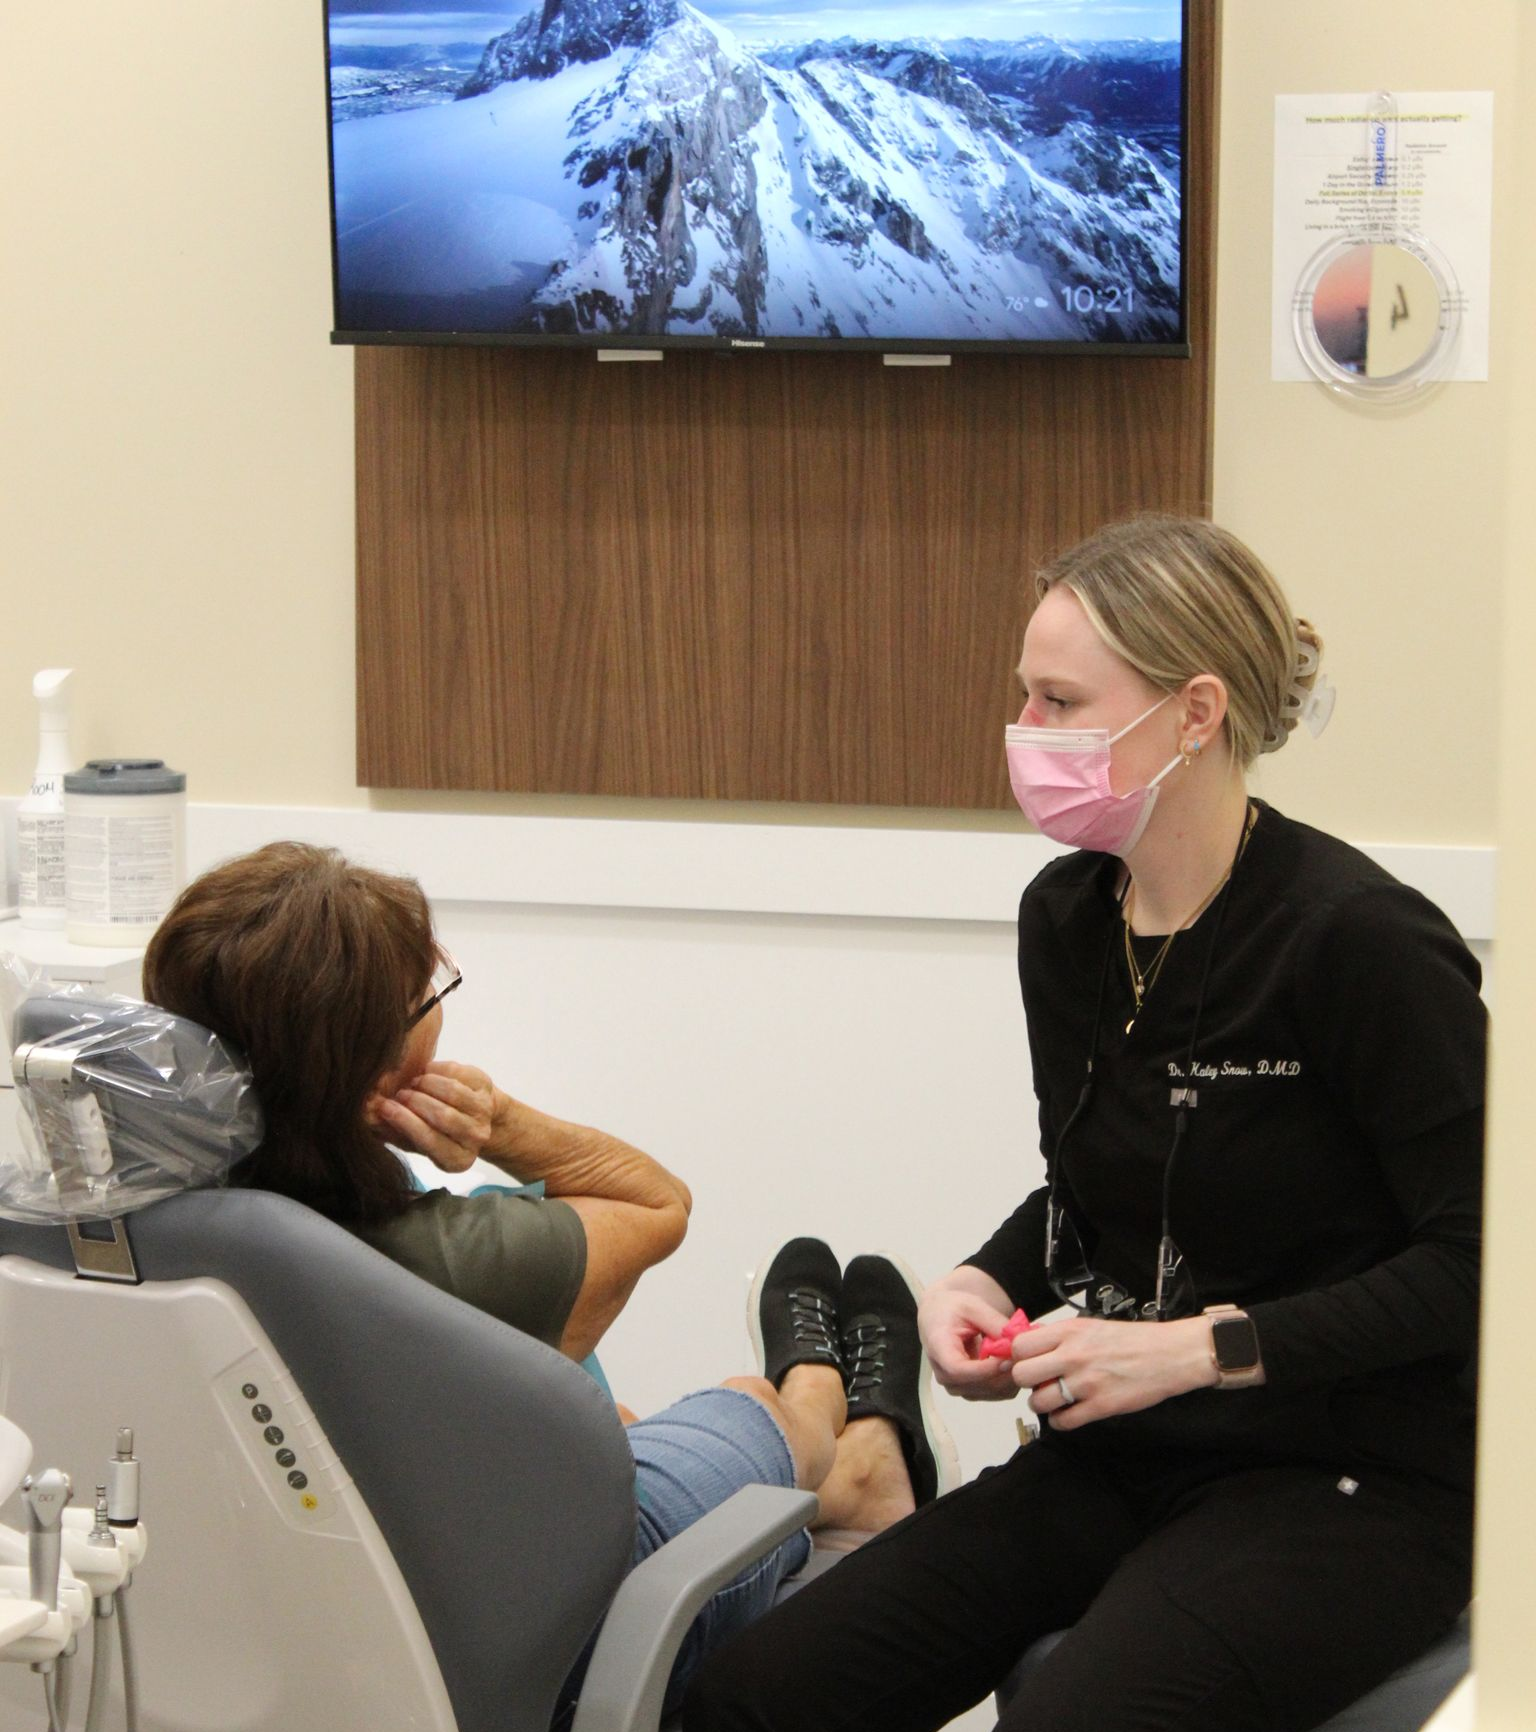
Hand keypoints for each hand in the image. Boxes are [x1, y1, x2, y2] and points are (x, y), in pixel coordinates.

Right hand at [370, 1060, 495, 1172]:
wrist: (475, 1116)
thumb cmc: (436, 1131)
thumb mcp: (413, 1140)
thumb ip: (393, 1132)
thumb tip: (368, 1115)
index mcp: (457, 1159)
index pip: (429, 1140)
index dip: (405, 1122)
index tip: (385, 1107)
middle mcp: (476, 1137)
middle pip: (442, 1115)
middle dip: (414, 1101)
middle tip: (399, 1094)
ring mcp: (484, 1110)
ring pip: (451, 1091)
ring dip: (425, 1083)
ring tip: (412, 1084)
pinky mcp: (486, 1086)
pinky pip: (457, 1072)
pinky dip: (436, 1069)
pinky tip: (426, 1074)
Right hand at [918, 1282, 1019, 1401]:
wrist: (941, 1317)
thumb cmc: (952, 1310)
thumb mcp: (972, 1307)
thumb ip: (994, 1323)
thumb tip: (1017, 1341)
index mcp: (938, 1350)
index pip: (959, 1370)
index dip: (986, 1369)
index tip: (1009, 1358)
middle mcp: (944, 1375)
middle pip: (979, 1385)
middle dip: (1007, 1371)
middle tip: (1027, 1353)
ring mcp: (958, 1387)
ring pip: (993, 1392)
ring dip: (1012, 1375)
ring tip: (1023, 1354)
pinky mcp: (971, 1391)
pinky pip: (998, 1393)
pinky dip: (1012, 1380)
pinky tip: (1016, 1361)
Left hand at [1007, 1314, 1217, 1430]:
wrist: (1170, 1355)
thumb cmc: (1132, 1339)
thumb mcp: (1090, 1326)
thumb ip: (1060, 1337)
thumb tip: (1029, 1347)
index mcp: (1069, 1331)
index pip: (1020, 1345)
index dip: (1019, 1357)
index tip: (1028, 1362)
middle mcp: (1073, 1355)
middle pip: (1021, 1374)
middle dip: (1026, 1381)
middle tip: (1039, 1382)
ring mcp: (1086, 1383)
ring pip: (1038, 1402)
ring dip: (1042, 1404)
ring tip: (1055, 1399)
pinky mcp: (1101, 1407)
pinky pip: (1062, 1422)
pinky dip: (1061, 1421)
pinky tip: (1069, 1413)